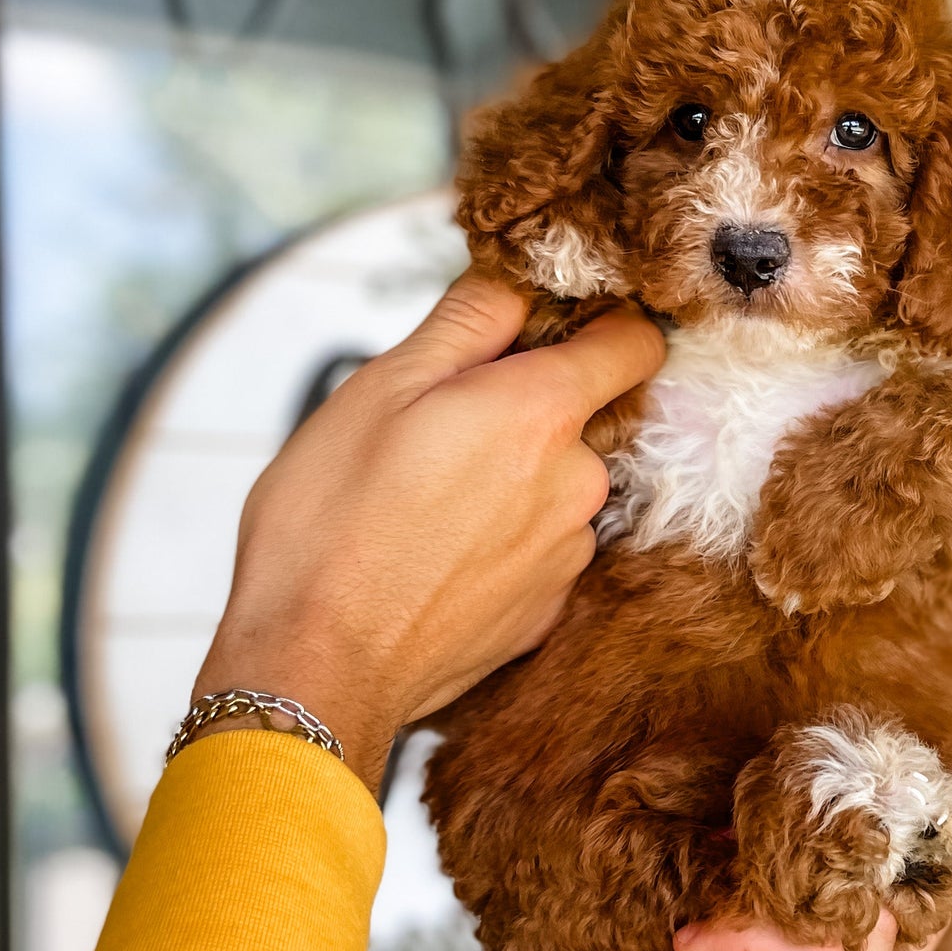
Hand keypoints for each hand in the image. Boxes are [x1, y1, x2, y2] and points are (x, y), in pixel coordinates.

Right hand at [195, 274, 663, 789]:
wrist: (317, 667)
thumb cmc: (330, 522)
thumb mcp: (379, 387)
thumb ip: (466, 324)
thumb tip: (519, 283)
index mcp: (542, 412)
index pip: (634, 342)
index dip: (603, 323)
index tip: (558, 325)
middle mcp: (578, 482)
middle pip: (582, 417)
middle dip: (523, 410)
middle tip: (435, 429)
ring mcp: (568, 554)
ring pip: (557, 486)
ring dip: (509, 480)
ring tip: (421, 502)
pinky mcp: (547, 610)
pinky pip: (538, 549)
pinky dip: (499, 541)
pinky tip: (433, 555)